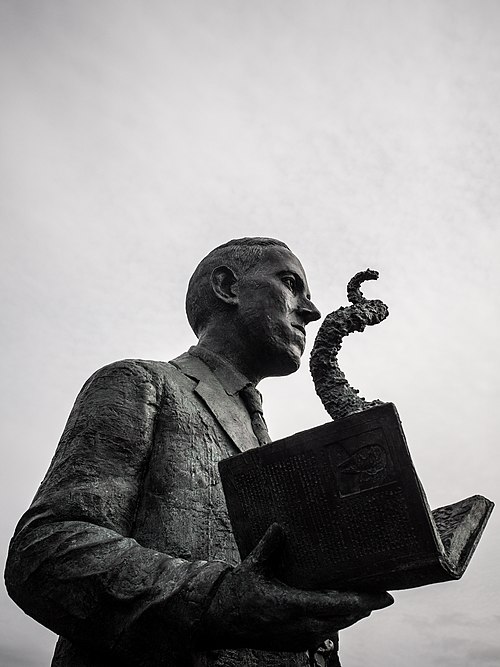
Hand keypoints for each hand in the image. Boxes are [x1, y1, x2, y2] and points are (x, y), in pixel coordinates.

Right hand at [196, 524, 392, 651]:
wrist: (221, 622)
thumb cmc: (237, 594)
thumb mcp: (252, 566)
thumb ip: (268, 546)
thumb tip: (281, 525)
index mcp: (290, 606)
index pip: (336, 605)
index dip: (363, 601)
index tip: (384, 596)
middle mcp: (299, 626)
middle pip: (344, 619)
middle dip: (364, 606)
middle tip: (381, 591)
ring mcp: (299, 638)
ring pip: (337, 628)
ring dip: (352, 614)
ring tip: (368, 598)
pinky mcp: (296, 644)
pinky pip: (326, 634)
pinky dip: (338, 621)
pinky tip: (342, 609)